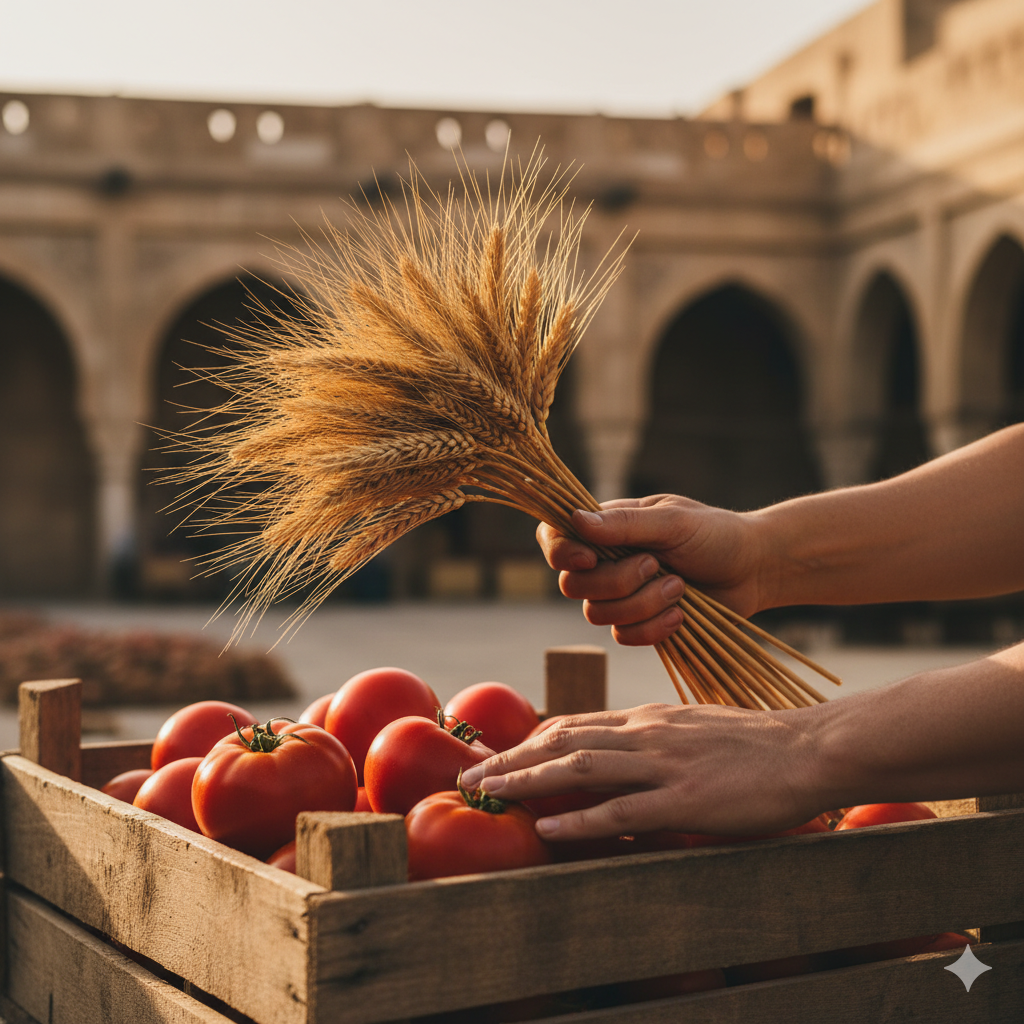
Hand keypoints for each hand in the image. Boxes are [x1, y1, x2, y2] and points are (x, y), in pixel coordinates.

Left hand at [459, 703, 823, 839]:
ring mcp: (663, 764)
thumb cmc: (755, 744)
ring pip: (578, 767)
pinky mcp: (684, 798)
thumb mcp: (694, 728)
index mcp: (648, 718)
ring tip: (488, 794)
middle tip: (470, 777)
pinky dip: (578, 817)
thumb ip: (654, 738)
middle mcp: (646, 733)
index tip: (496, 754)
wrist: (807, 748)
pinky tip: (546, 826)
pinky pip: (620, 810)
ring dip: (527, 781)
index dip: (529, 740)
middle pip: (562, 741)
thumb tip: (621, 753)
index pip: (574, 724)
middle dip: (510, 759)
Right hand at [536, 495, 768, 645]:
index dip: (560, 552)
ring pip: (597, 614)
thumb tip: (576, 521)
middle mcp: (606, 561)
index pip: (554, 537)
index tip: (590, 558)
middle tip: (655, 564)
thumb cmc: (716, 534)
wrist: (754, 570)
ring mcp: (621, 595)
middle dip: (616, 581)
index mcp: (607, 527)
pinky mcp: (639, 624)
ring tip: (679, 586)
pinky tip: (680, 614)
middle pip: (572, 585)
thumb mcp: (673, 521)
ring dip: (642, 603)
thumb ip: (625, 524)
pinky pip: (624, 637)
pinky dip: (653, 628)